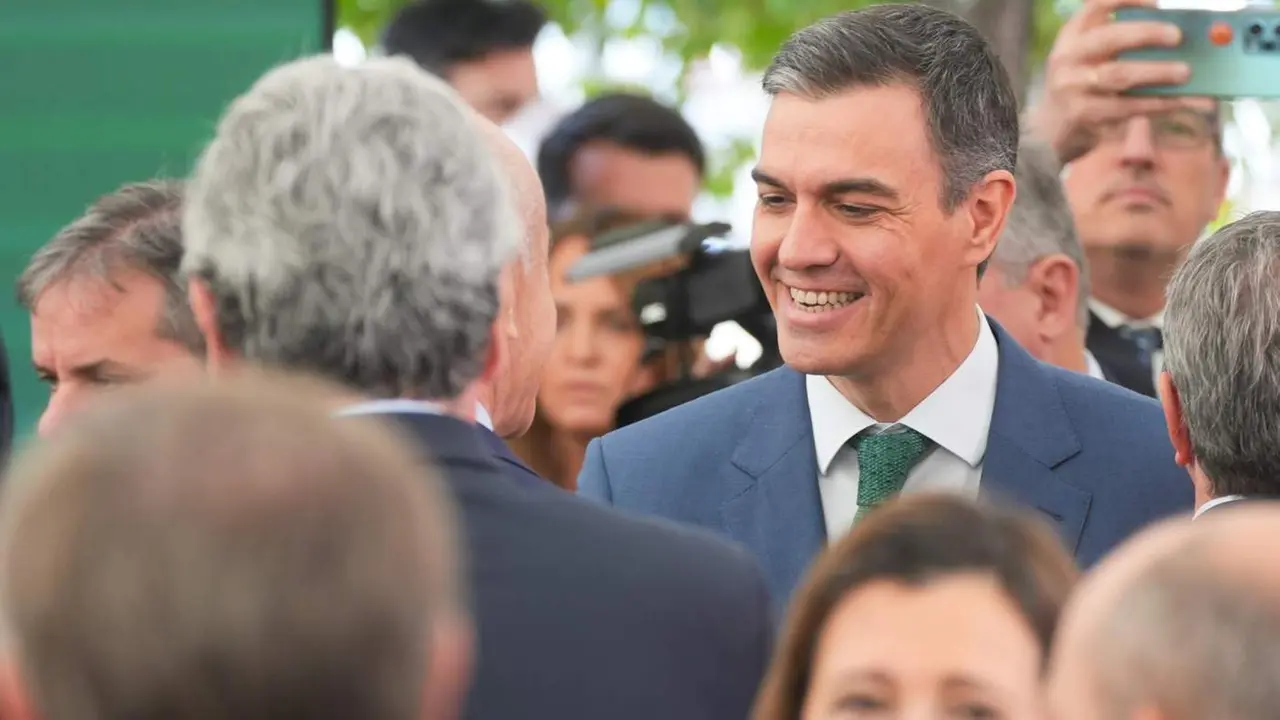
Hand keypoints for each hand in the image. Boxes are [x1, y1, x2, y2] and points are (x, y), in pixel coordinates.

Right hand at [1029, 0, 1194, 163]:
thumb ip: (1121, 41)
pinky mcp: (1080, 113)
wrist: (1050, 127)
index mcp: (1073, 35)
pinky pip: (1123, 106)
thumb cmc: (1084, 83)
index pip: (1097, 5)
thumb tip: (1177, 32)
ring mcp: (1071, 86)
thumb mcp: (1090, 55)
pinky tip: (1175, 101)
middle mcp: (1067, 56)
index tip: (1157, 4)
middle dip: (1147, 34)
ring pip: (1118, 75)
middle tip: (1177, 36)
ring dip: (1156, 72)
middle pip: (1109, 38)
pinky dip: (1154, 103)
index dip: (1127, 0)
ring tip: (1185, 73)